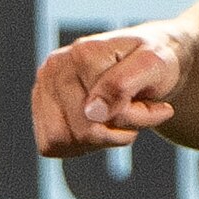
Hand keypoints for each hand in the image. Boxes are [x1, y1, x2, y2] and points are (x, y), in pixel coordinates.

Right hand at [33, 26, 184, 155]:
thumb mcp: (154, 68)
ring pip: (60, 141)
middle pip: (80, 131)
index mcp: (82, 54)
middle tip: (136, 111)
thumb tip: (92, 112)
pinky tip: (98, 125)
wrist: (148, 61)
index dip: (135, 120)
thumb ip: (123, 84)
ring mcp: (44, 84)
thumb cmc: (155, 64)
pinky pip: (50, 144)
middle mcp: (56, 66)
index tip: (157, 106)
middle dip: (117, 131)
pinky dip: (79, 145)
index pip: (101, 115)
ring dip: (97, 140)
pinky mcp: (41, 103)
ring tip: (115, 118)